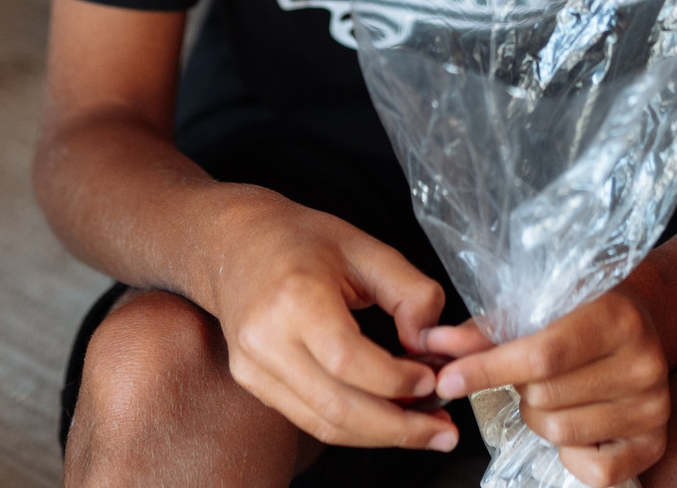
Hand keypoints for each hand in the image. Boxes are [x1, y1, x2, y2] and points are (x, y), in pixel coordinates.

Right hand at [201, 191, 461, 452]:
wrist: (235, 244)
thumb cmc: (301, 240)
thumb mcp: (366, 247)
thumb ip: (410, 291)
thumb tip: (429, 343)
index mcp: (294, 296)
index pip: (347, 359)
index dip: (394, 380)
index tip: (431, 380)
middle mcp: (265, 338)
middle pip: (335, 406)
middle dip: (396, 427)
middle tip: (441, 431)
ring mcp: (253, 367)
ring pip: (323, 423)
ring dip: (379, 435)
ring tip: (423, 431)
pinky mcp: (253, 383)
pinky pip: (309, 418)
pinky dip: (353, 426)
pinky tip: (386, 418)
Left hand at [427, 287, 669, 487]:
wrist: (644, 320)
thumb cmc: (583, 310)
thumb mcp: (542, 305)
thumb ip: (489, 329)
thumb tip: (435, 345)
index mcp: (616, 318)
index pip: (543, 355)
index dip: (488, 370)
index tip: (448, 379)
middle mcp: (643, 364)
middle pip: (544, 399)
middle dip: (519, 389)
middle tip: (531, 373)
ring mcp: (653, 407)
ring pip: (560, 432)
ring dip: (540, 418)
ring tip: (556, 392)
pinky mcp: (655, 443)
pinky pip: (593, 472)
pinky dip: (571, 456)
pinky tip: (578, 424)